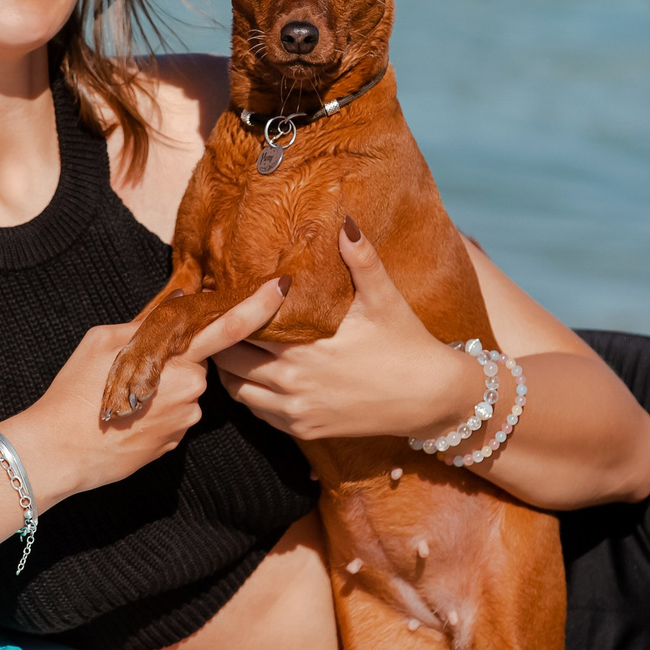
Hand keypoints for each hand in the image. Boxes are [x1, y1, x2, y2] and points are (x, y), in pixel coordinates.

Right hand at [0, 278, 289, 505]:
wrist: (58, 453)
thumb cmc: (74, 393)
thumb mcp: (103, 342)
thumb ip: (144, 324)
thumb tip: (172, 306)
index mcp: (176, 358)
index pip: (227, 327)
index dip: (257, 306)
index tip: (282, 287)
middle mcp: (190, 390)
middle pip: (199, 363)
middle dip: (175, 363)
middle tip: (130, 372)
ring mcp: (184, 420)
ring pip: (185, 393)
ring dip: (163, 391)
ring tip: (122, 400)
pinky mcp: (175, 444)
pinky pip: (175, 418)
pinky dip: (156, 415)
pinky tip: (127, 420)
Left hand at [214, 222, 478, 442]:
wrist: (430, 397)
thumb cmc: (407, 343)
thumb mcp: (385, 298)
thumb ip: (362, 259)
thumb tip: (345, 220)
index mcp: (304, 347)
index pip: (243, 328)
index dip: (228, 311)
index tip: (221, 295)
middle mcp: (293, 382)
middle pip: (230, 359)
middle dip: (222, 339)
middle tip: (219, 319)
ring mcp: (297, 410)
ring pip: (236, 390)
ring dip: (229, 368)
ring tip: (231, 344)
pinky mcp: (305, 429)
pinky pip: (257, 413)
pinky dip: (248, 394)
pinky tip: (254, 374)